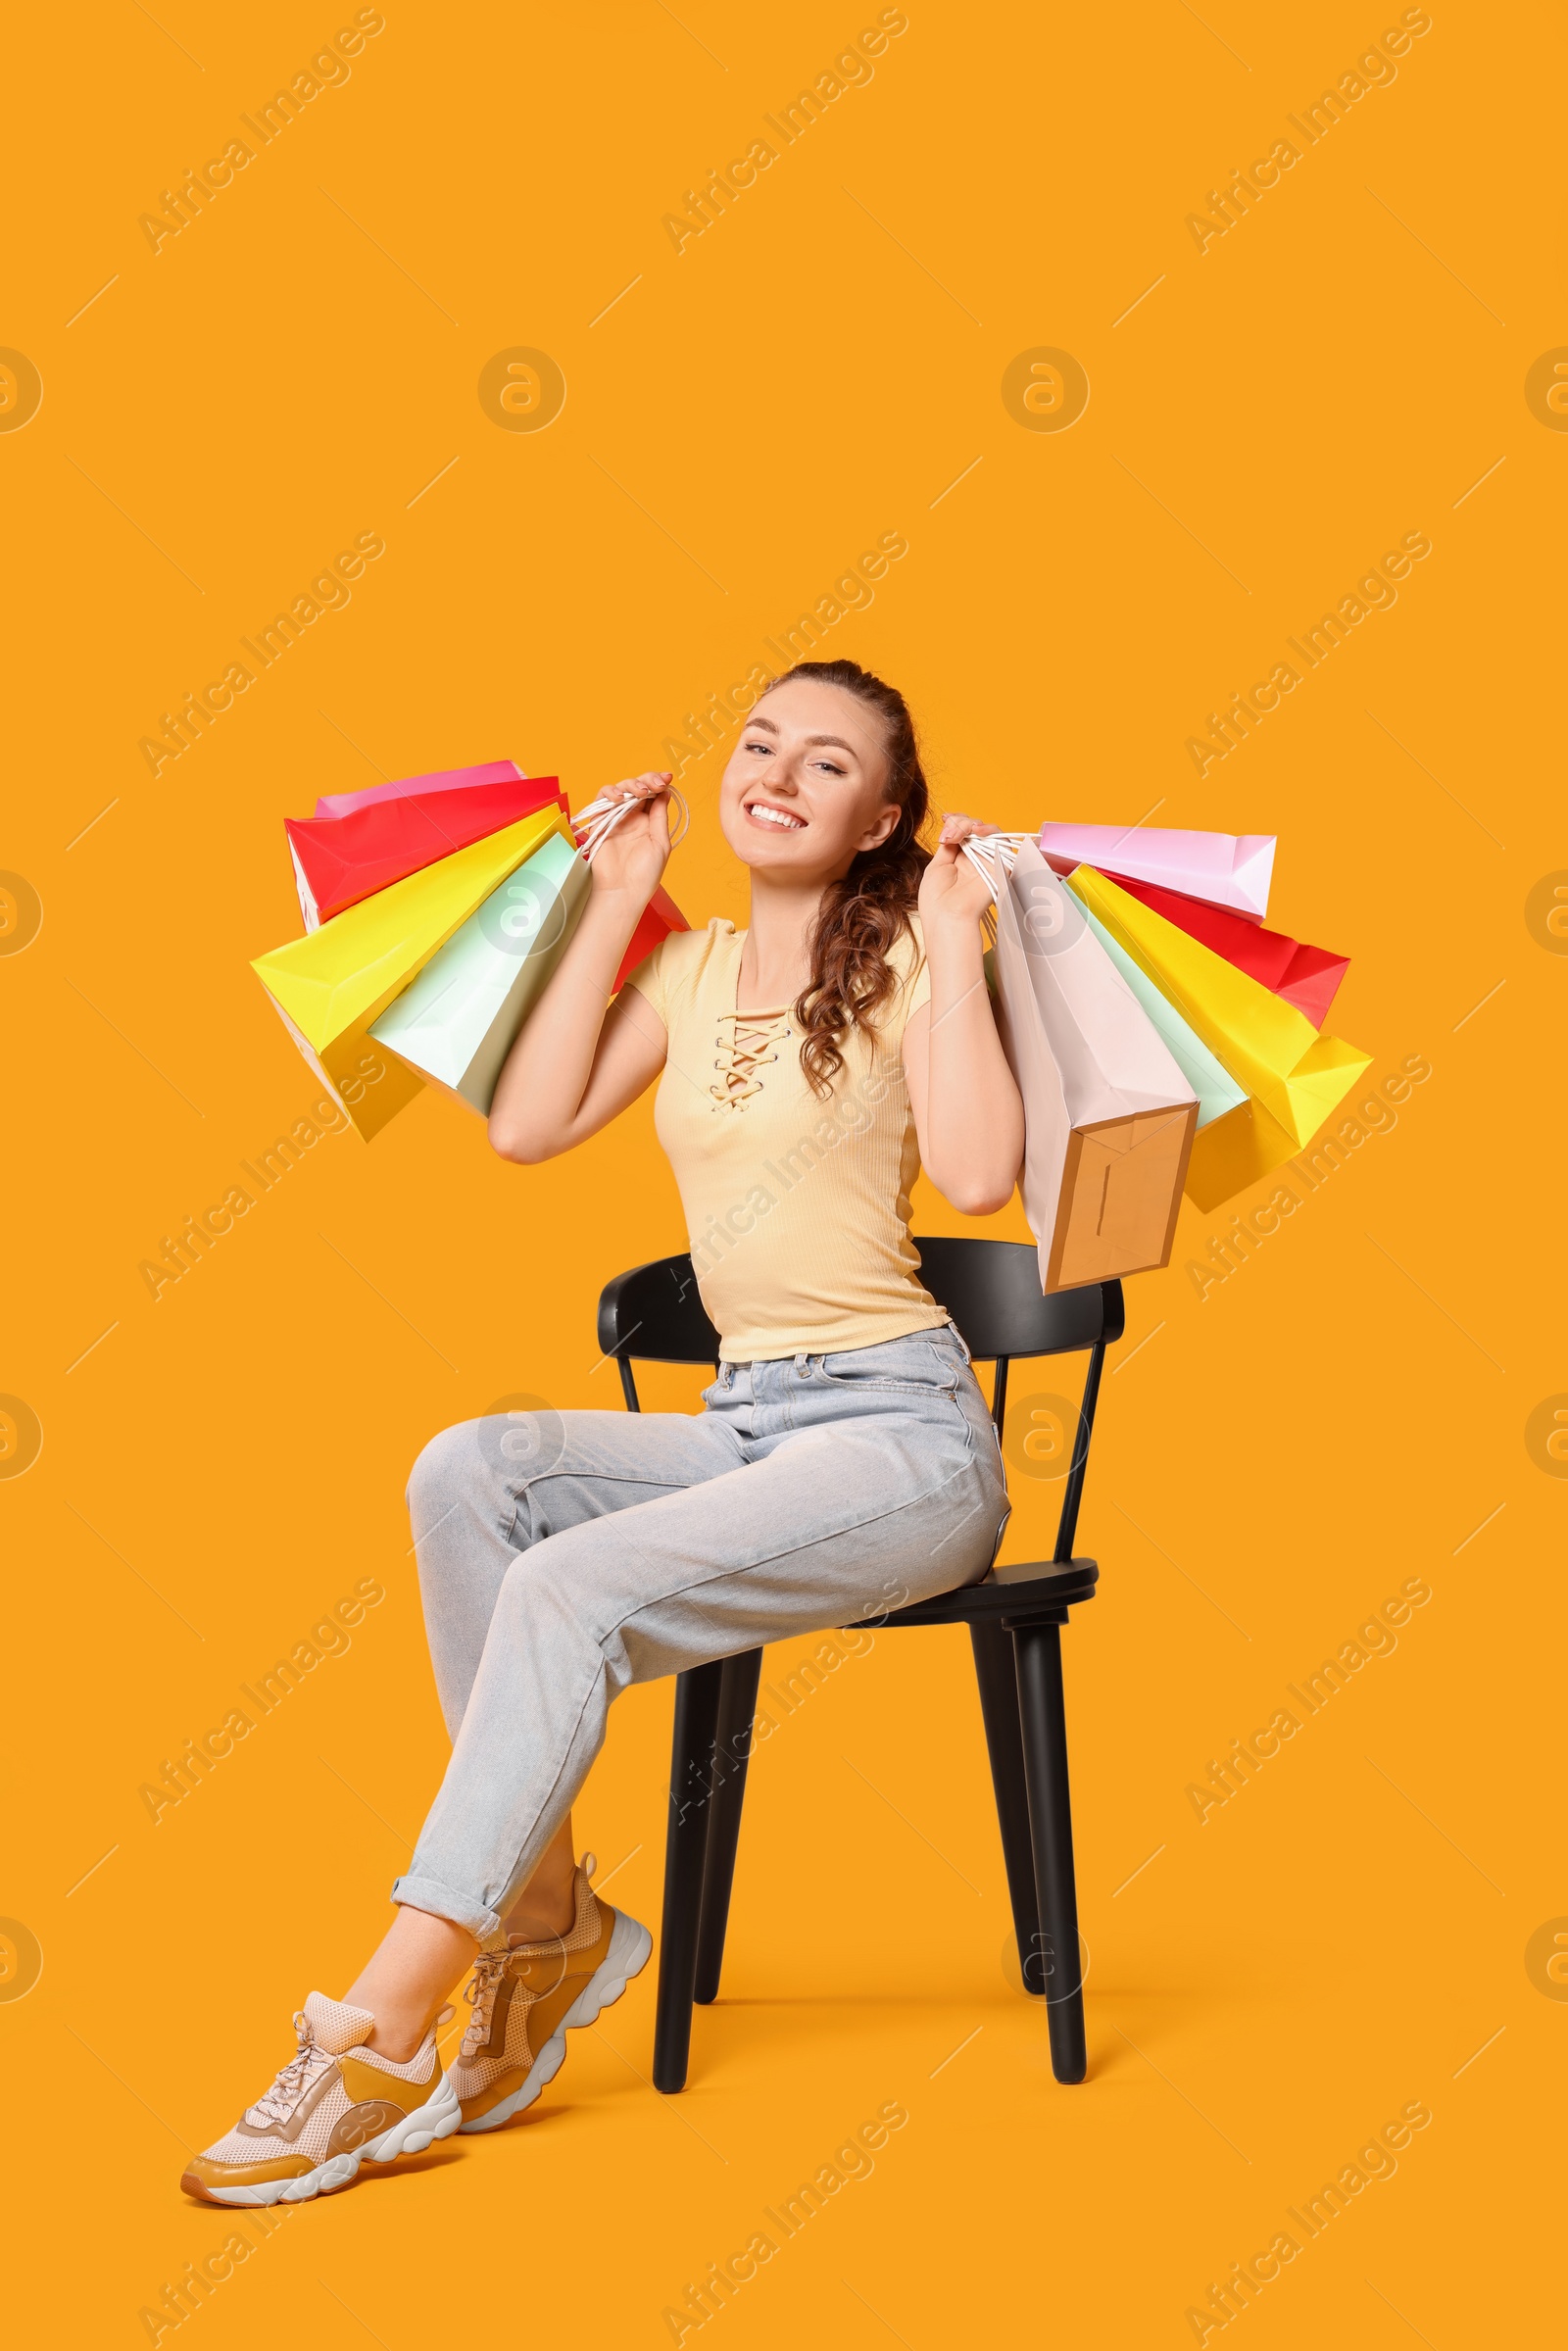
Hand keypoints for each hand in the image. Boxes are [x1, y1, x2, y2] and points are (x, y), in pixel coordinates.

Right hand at [584, 772, 673, 905]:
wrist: (624, 891)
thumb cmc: (645, 874)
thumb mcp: (661, 843)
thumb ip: (660, 817)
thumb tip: (665, 793)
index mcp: (649, 821)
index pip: (653, 794)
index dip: (660, 782)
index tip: (668, 778)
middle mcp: (633, 817)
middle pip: (638, 787)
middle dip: (648, 779)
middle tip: (657, 783)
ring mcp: (616, 817)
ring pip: (621, 788)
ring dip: (632, 784)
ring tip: (641, 792)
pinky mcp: (600, 821)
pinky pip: (602, 799)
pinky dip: (611, 792)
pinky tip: (621, 799)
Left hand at [918, 812, 1000, 929]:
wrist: (948, 916)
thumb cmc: (937, 899)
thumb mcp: (937, 866)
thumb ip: (949, 845)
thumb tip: (953, 827)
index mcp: (958, 860)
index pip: (962, 831)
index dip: (955, 821)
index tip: (944, 819)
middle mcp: (974, 859)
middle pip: (973, 827)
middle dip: (959, 822)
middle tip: (948, 835)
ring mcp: (987, 861)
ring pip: (986, 829)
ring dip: (971, 824)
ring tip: (958, 833)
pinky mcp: (1000, 864)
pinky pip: (1000, 839)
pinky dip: (988, 830)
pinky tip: (975, 832)